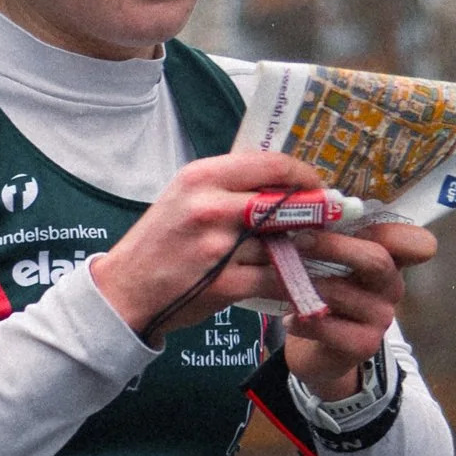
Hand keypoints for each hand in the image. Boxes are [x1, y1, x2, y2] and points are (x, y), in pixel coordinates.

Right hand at [88, 151, 336, 341]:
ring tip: (312, 252)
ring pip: (282, 243)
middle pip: (283, 202)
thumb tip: (278, 181)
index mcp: (202, 178)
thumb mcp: (184, 198)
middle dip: (314, 211)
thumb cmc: (159, 244)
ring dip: (303, 250)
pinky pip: (275, 279)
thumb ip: (227, 187)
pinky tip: (301, 283)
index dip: (303, 175)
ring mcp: (217, 246)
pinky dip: (293, 282)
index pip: (269, 164)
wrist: (125, 291)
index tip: (317, 186)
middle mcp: (210, 206)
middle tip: (331, 217)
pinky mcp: (224, 283)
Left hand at [280, 210, 438, 399]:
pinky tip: (289, 320)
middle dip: (334, 246)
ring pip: (340, 292)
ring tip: (274, 279)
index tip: (357, 221)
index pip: (413, 243)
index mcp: (388, 260)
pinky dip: (301, 320)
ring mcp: (381, 317)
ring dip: (300, 284)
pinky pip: (327, 326)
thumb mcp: (327, 262)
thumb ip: (324, 236)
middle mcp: (391, 286)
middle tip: (298, 241)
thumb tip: (294, 207)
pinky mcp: (364, 345)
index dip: (399, 233)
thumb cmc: (323, 294)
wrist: (317, 351)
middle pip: (376, 259)